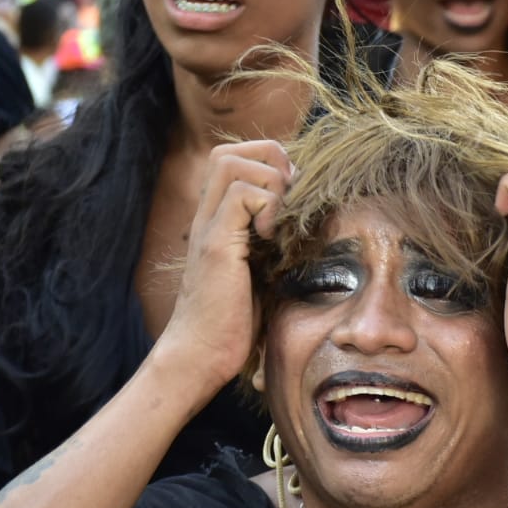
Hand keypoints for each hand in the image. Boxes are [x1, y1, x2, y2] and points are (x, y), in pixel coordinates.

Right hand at [156, 141, 292, 394]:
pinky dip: (267, 206)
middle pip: (228, 151)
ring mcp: (208, 228)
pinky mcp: (216, 244)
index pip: (232, 159)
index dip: (267, 165)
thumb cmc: (231, 325)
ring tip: (278, 222)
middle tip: (289, 201)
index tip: (290, 200)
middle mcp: (206, 217)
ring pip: (232, 162)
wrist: (200, 356)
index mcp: (216, 221)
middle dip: (269, 162)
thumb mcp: (259, 275)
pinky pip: (243, 194)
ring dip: (270, 183)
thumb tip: (307, 228)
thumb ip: (272, 245)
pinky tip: (270, 240)